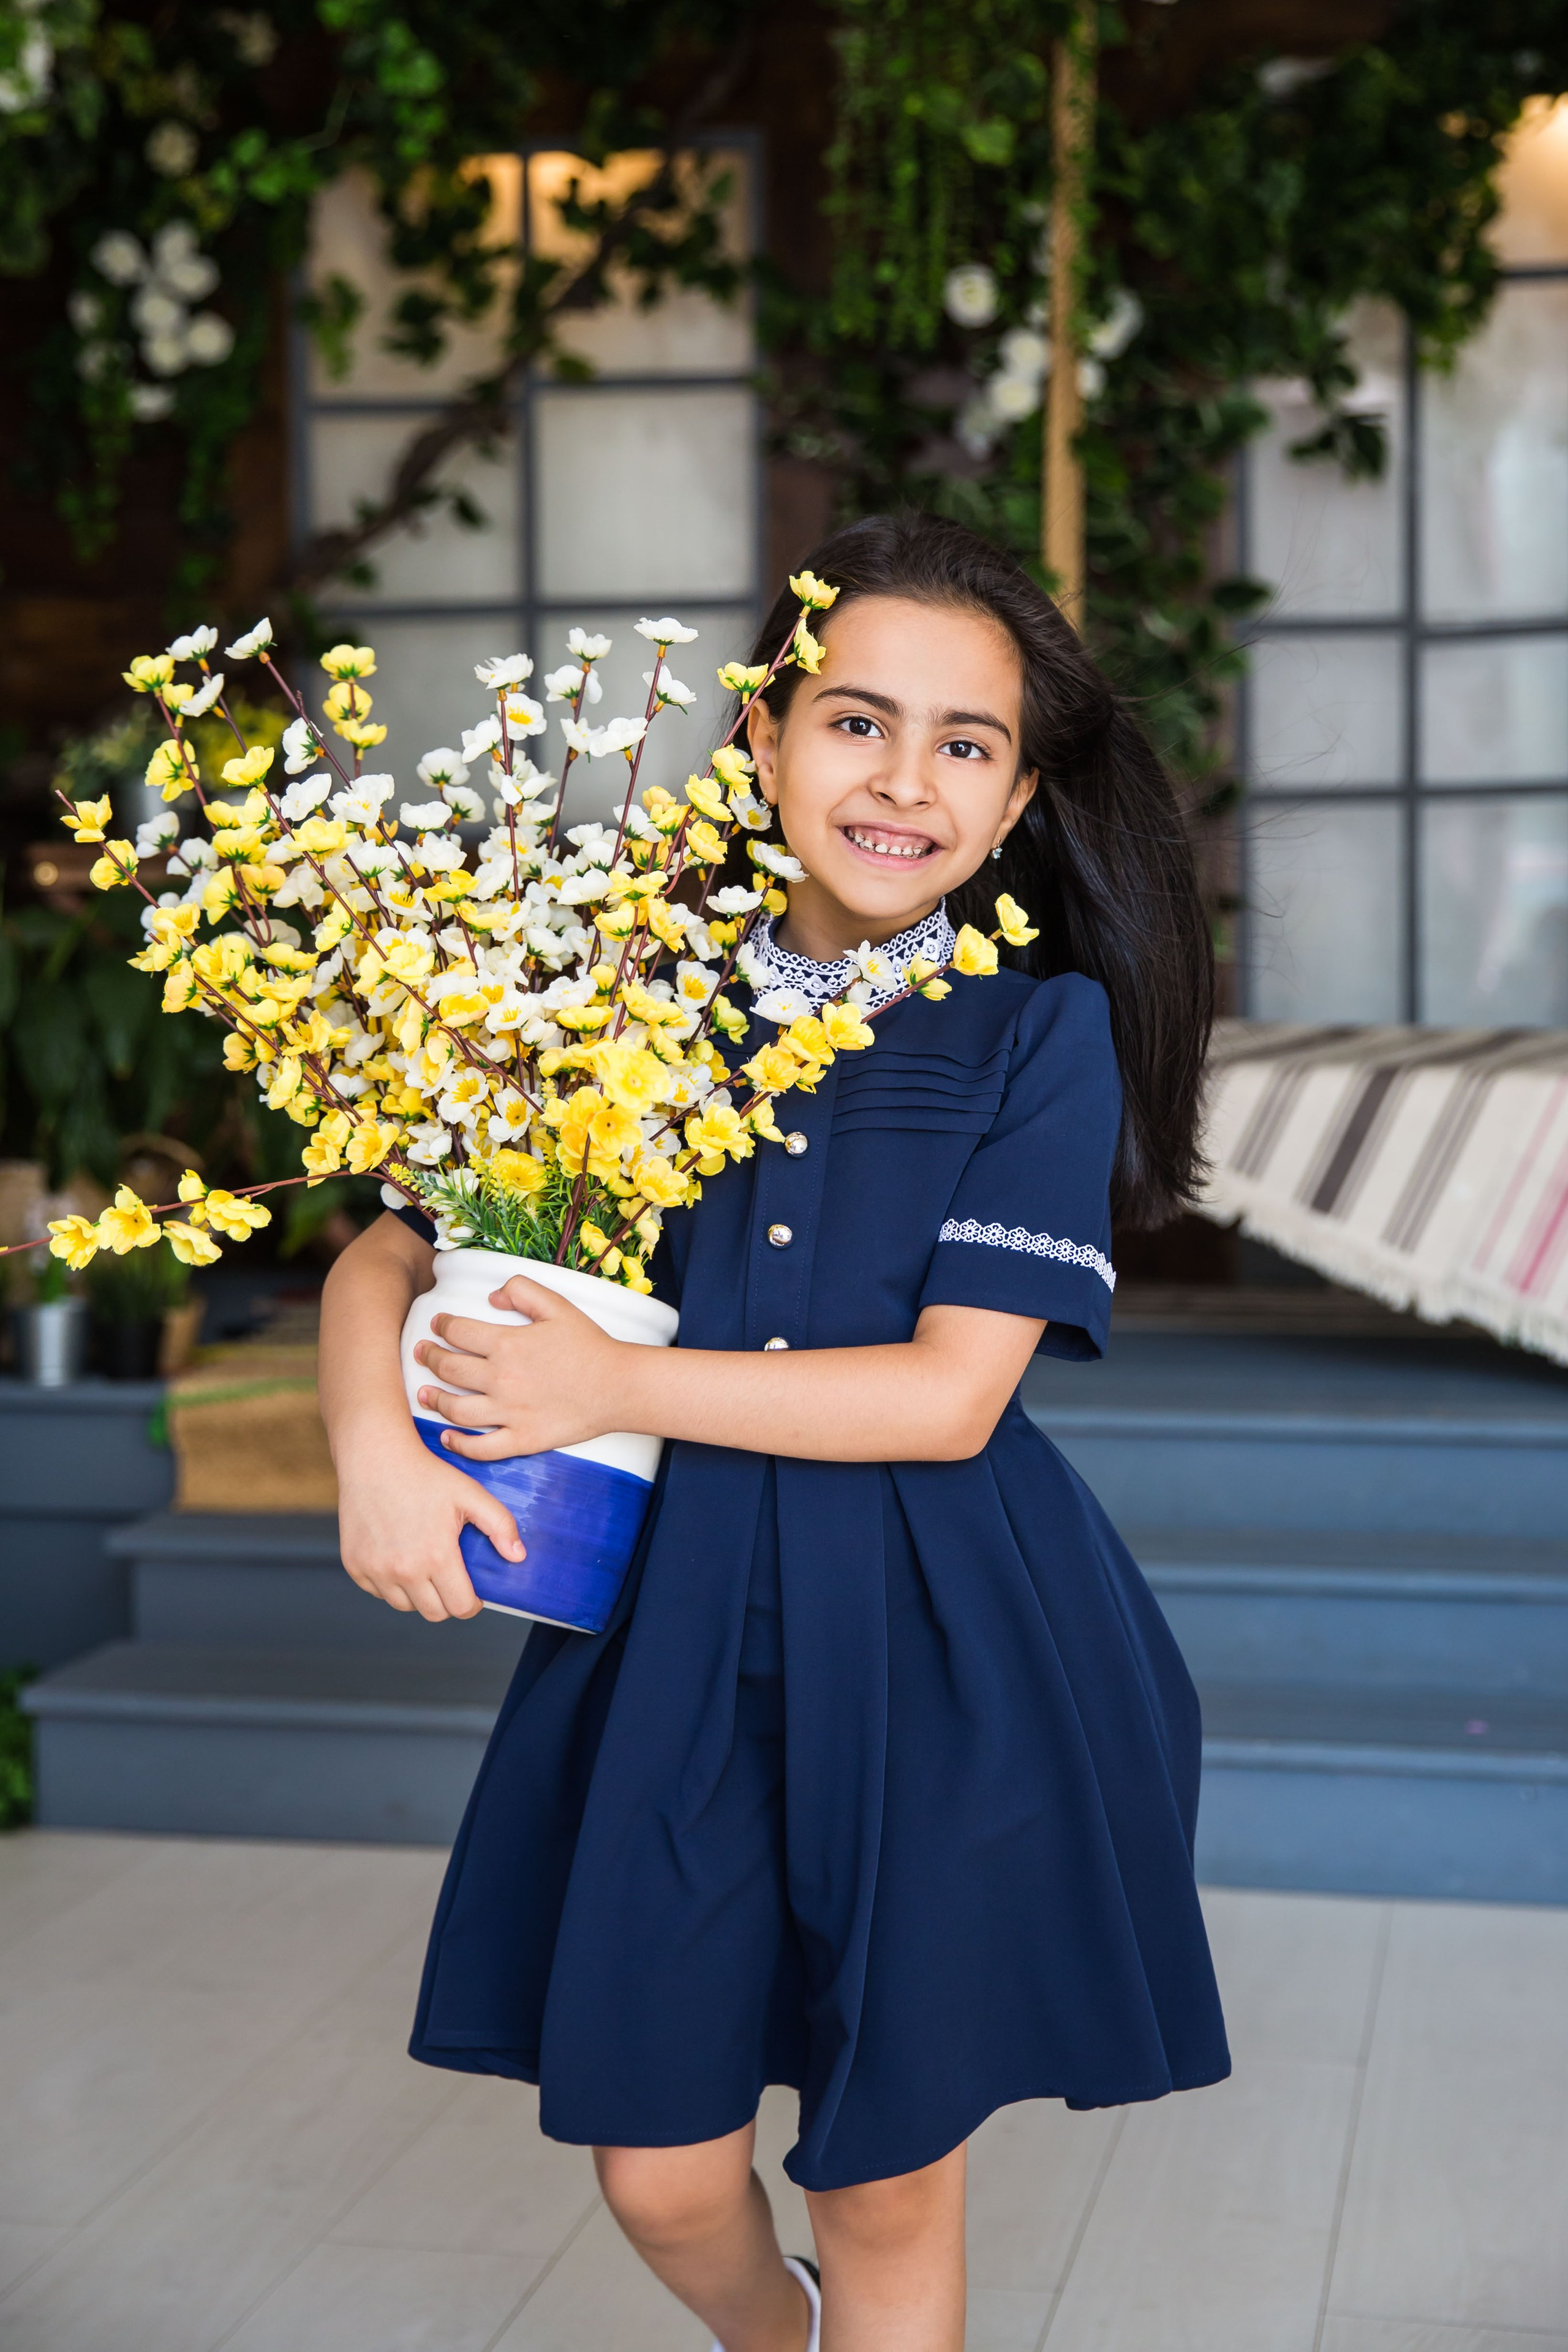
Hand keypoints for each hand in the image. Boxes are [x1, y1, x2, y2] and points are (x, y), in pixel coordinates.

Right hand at [337, 1430, 522, 1621]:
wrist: (376, 1457)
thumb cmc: (426, 1474)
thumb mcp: (471, 1494)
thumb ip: (500, 1525)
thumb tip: (517, 1557)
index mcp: (435, 1556)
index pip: (460, 1608)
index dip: (471, 1604)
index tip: (473, 1592)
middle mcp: (403, 1570)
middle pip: (434, 1613)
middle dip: (447, 1601)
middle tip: (451, 1578)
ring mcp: (375, 1570)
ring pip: (405, 1605)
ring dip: (419, 1595)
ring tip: (425, 1566)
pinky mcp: (355, 1566)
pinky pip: (380, 1592)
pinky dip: (392, 1584)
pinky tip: (400, 1558)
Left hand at [413, 1273, 626, 1459]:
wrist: (618, 1386)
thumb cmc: (589, 1345)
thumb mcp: (558, 1305)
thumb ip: (522, 1291)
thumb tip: (491, 1297)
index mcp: (507, 1344)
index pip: (458, 1332)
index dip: (442, 1326)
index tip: (437, 1325)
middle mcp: (501, 1379)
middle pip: (449, 1369)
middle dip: (430, 1358)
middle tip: (422, 1353)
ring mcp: (509, 1413)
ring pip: (457, 1410)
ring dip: (434, 1401)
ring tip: (423, 1394)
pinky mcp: (522, 1440)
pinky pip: (482, 1448)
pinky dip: (459, 1444)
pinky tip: (447, 1438)